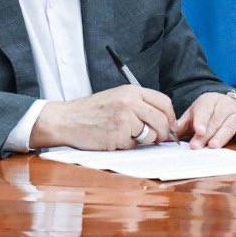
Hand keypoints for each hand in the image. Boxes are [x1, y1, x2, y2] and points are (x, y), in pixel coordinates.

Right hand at [30, 84, 177, 150]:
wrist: (65, 119)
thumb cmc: (91, 111)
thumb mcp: (117, 97)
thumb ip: (139, 104)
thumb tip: (164, 118)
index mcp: (132, 91)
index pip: (164, 102)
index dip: (170, 116)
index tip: (169, 124)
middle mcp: (130, 103)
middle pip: (161, 120)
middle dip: (163, 133)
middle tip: (159, 138)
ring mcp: (124, 119)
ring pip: (149, 135)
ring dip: (142, 140)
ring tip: (125, 135)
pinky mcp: (117, 135)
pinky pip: (132, 145)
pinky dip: (126, 145)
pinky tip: (112, 138)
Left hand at [173, 92, 235, 148]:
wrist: (225, 105)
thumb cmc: (206, 113)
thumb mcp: (193, 114)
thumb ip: (183, 123)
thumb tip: (171, 131)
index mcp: (210, 99)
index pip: (204, 109)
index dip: (201, 121)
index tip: (198, 131)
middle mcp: (226, 104)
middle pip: (215, 120)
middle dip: (206, 134)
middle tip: (197, 146)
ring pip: (229, 126)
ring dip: (221, 137)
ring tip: (214, 146)